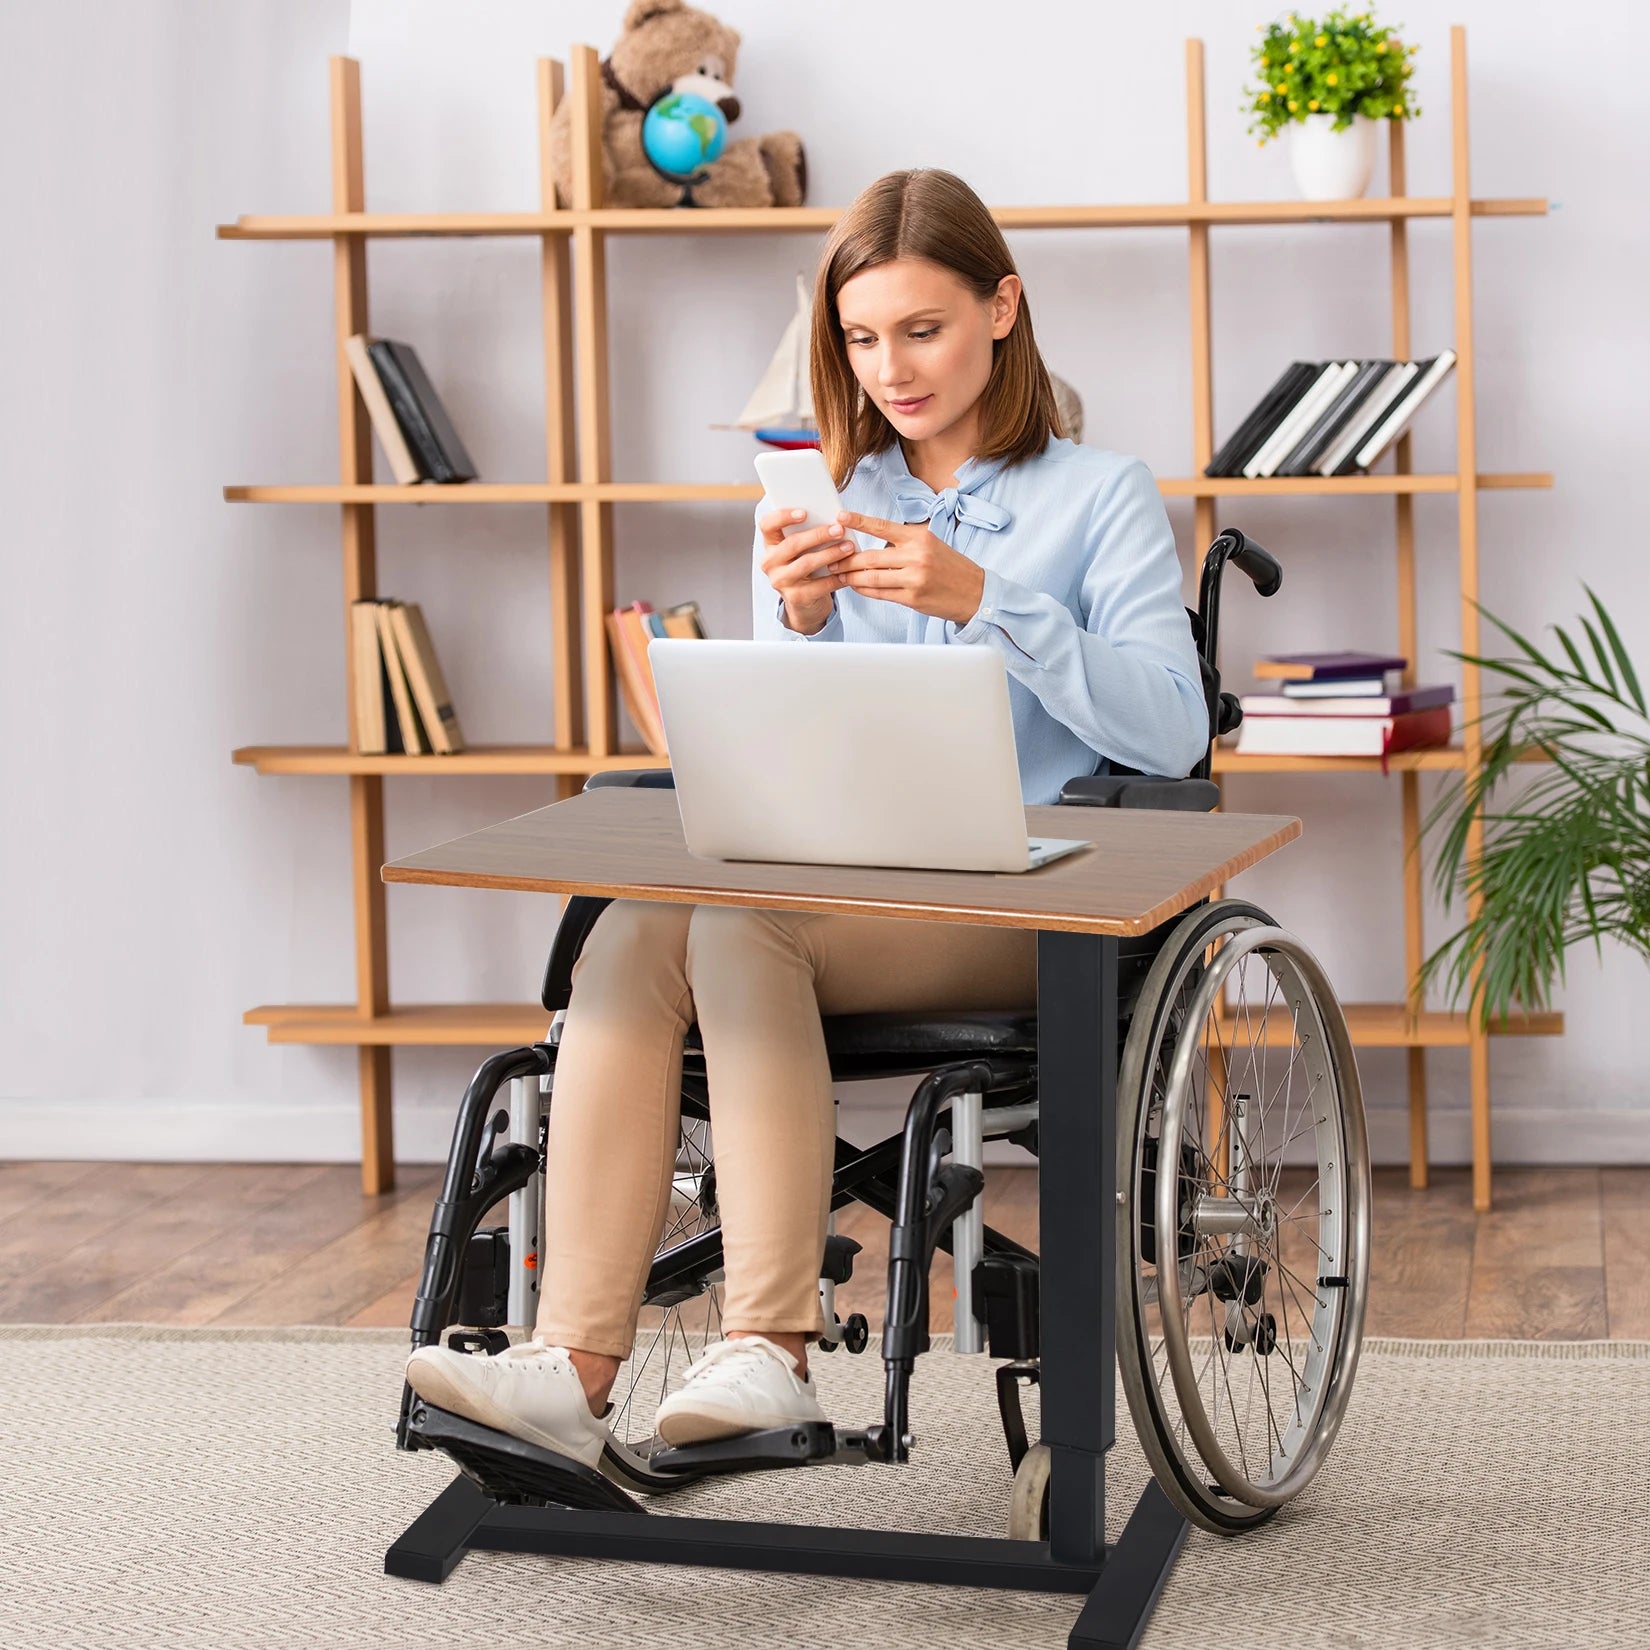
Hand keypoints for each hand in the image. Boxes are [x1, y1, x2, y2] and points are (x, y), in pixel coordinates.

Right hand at [756, 507, 851, 633]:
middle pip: (792, 544)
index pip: (767, 525)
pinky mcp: (795, 598)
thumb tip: (832, 517)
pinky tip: (848, 570)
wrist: (804, 601)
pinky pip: (819, 585)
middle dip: (818, 535)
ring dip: (830, 554)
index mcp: (770, 544)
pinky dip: (836, 577)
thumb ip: (807, 532)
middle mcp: (770, 563)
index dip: (783, 517)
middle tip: (839, 529)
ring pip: (806, 563)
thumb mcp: (802, 549)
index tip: (804, 512)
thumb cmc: (805, 564)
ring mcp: (780, 581)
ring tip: (849, 547)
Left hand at [828, 511, 986, 626]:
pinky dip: (864, 590)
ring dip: (851, 577)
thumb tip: (873, 543)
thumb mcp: (931, 544)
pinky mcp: (912, 598)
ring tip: (838, 574)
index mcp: (919, 537)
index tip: (840, 516)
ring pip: (871, 577)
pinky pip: (880, 593)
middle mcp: (916, 555)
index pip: (882, 527)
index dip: (858, 521)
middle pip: (870, 556)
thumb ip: (904, 543)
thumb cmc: (950, 567)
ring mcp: (914, 578)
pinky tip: (855, 587)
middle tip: (830, 558)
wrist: (975, 592)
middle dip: (846, 558)